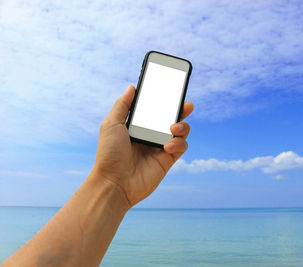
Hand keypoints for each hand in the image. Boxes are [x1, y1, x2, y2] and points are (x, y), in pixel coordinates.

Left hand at [92, 85, 192, 206]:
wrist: (114, 183)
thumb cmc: (109, 154)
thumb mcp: (111, 124)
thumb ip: (122, 105)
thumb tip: (132, 87)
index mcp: (138, 126)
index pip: (155, 110)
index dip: (164, 101)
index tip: (172, 91)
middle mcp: (150, 135)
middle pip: (171, 118)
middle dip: (181, 110)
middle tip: (187, 105)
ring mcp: (160, 147)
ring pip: (181, 131)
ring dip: (182, 126)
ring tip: (173, 127)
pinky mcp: (167, 160)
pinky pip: (181, 146)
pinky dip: (178, 143)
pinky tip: (167, 146)